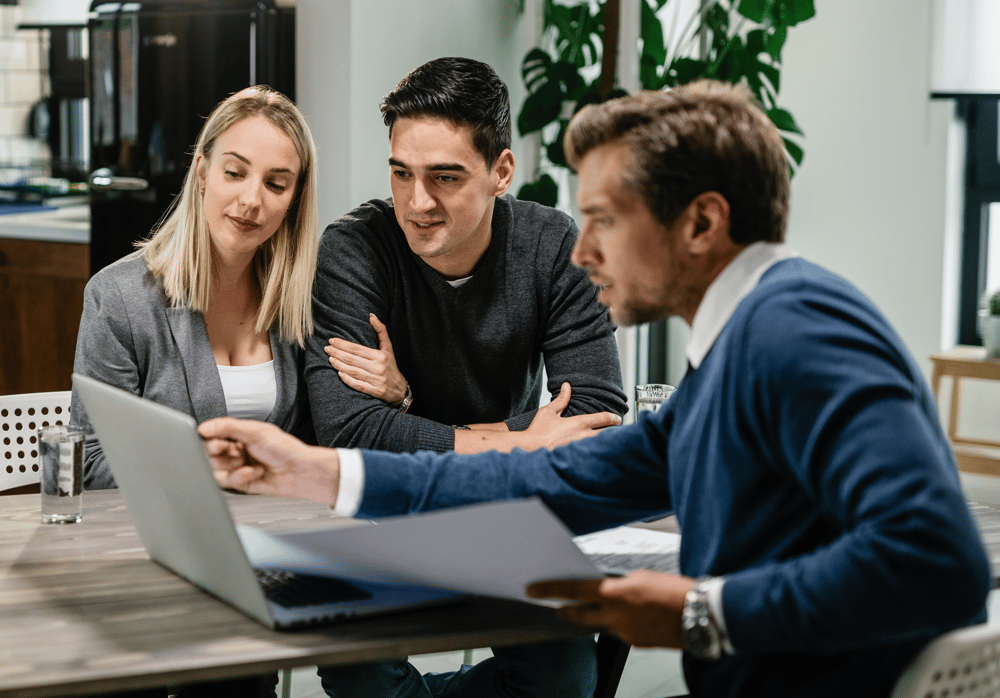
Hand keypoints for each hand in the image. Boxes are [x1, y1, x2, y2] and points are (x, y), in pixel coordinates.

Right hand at [198, 417, 339, 505]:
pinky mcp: (241, 483)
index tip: (216, 441)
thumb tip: (205, 427)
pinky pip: (228, 482)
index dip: (210, 439)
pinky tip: (254, 472)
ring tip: (247, 462)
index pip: (213, 435)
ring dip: (231, 466)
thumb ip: (228, 427)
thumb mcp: (256, 432)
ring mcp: (238, 466)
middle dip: (220, 453)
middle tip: (234, 452)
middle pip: (210, 453)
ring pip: (216, 469)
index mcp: (240, 434)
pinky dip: (240, 477)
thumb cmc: (286, 449)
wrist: (300, 472)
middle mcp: (238, 449)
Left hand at [326, 314, 407, 404]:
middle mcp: (378, 367)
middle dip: (337, 353)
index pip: (357, 349)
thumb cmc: (390, 365)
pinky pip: (358, 385)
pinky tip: (339, 373)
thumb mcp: (388, 347)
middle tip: (327, 348)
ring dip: (339, 365)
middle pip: (352, 359)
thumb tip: (371, 316)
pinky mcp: (374, 391)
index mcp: (381, 356)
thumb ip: (381, 330)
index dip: (343, 344)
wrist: (399, 388)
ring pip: (353, 371)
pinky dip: (347, 379)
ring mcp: (376, 380)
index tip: (332, 340)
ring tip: (330, 358)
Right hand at [523, 382, 621, 449]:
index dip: (614, 418)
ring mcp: (582, 449)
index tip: (618, 419)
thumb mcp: (548, 412)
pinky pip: (593, 457)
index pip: (604, 418)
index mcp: (579, 423)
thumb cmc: (538, 431)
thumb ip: (561, 399)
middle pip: (609, 434)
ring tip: (612, 445)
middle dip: (615, 433)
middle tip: (617, 433)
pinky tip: (600, 457)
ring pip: (602, 446)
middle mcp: (584, 437)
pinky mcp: (577, 460)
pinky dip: (599, 455)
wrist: (529, 450)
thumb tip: (567, 386)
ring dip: (608, 444)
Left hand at [526, 571, 694, 647]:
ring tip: (603, 607)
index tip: (533, 590)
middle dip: (566, 611)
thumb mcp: (642, 577)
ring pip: (600, 624)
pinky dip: (618, 623)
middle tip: (556, 607)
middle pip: (580, 614)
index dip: (551, 590)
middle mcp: (617, 615)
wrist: (702, 615)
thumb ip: (619, 584)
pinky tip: (631, 616)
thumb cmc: (676, 591)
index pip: (574, 590)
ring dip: (596, 616)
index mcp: (617, 593)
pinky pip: (619, 632)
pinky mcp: (636, 643)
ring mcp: (626, 632)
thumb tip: (607, 589)